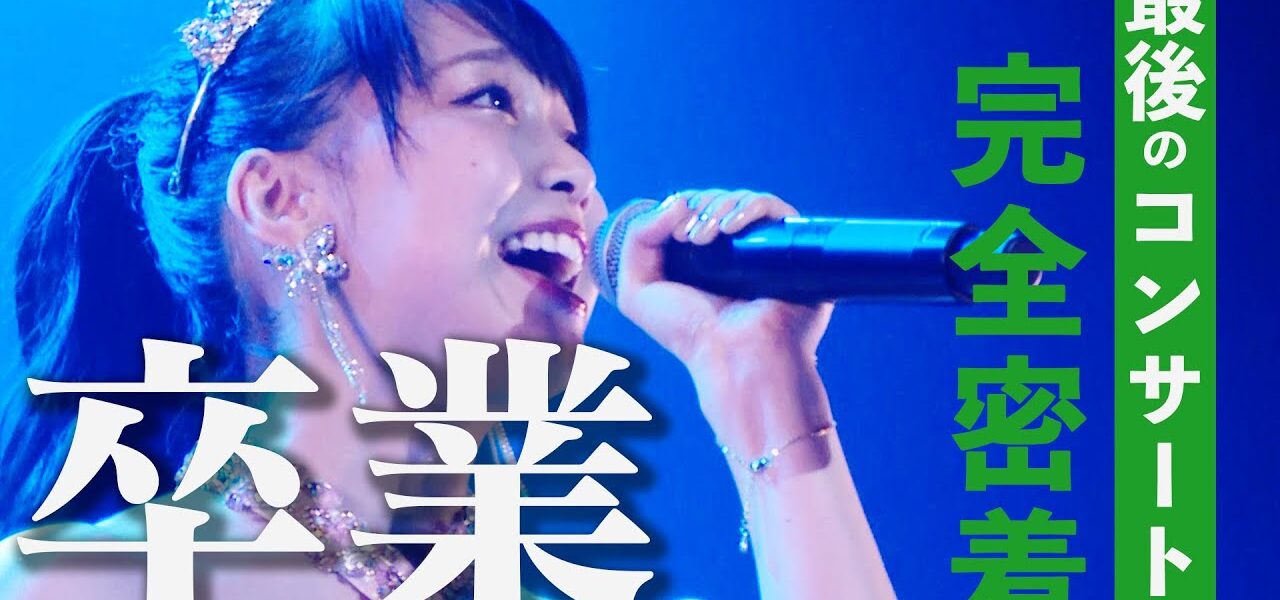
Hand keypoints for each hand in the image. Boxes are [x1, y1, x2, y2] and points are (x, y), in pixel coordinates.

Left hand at [612, 188, 833, 370]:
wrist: (734, 356)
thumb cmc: (687, 333)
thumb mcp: (638, 290)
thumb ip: (637, 239)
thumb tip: (679, 201)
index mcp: (701, 257)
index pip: (693, 208)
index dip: (681, 208)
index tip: (674, 235)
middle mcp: (735, 250)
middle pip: (717, 200)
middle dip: (699, 209)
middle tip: (690, 239)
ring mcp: (764, 248)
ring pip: (743, 200)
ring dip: (719, 208)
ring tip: (705, 238)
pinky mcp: (792, 248)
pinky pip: (775, 209)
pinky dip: (750, 207)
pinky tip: (731, 228)